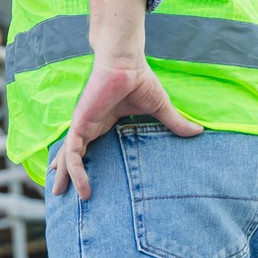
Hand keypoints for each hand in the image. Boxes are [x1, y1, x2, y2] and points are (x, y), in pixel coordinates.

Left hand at [49, 55, 201, 199]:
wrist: (125, 63)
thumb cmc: (139, 79)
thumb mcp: (159, 108)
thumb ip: (174, 123)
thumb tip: (198, 132)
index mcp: (103, 120)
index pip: (88, 144)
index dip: (82, 158)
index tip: (79, 174)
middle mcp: (90, 124)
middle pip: (73, 152)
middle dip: (65, 171)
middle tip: (59, 191)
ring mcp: (83, 125)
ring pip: (68, 156)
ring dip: (65, 175)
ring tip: (59, 194)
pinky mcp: (81, 125)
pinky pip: (73, 153)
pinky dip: (75, 171)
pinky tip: (81, 188)